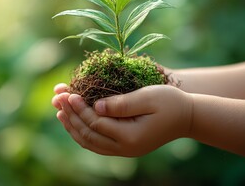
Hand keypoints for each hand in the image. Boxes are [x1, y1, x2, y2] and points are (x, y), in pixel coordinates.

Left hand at [52, 84, 193, 156]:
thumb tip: (95, 105)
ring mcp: (124, 150)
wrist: (187, 117)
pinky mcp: (124, 147)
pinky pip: (97, 144)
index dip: (79, 108)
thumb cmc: (170, 102)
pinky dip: (83, 133)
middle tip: (57, 99)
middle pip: (89, 134)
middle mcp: (125, 148)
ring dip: (73, 126)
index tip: (68, 93)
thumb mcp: (147, 97)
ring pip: (90, 143)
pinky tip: (74, 122)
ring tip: (59, 111)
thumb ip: (121, 103)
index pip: (96, 123)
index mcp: (130, 136)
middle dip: (71, 116)